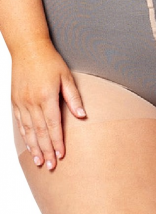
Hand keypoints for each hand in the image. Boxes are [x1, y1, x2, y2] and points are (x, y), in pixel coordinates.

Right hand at [11, 39, 85, 169]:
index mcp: (46, 96)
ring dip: (34, 148)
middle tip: (51, 166)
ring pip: (28, 130)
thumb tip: (82, 116)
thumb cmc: (49, 61)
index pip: (53, 125)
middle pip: (40, 132)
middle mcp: (32, 101)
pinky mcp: (15, 101)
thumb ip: (74, 98)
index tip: (61, 155)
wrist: (27, 47)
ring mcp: (22, 102)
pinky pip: (20, 123)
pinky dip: (25, 136)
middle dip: (46, 151)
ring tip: (40, 162)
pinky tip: (29, 146)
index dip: (57, 142)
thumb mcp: (67, 77)